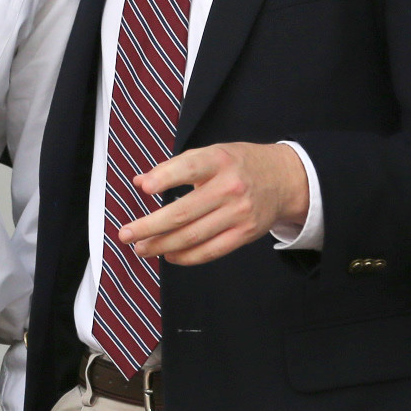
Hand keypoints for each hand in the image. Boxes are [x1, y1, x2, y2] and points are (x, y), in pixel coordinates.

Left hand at [116, 142, 308, 266]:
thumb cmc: (239, 165)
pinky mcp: (245, 234)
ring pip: (193, 236)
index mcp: (219, 160)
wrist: (283, 179)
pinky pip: (211, 251)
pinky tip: (168, 255)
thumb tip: (140, 181)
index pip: (189, 167)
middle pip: (184, 212)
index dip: (165, 177)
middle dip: (150, 226)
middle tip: (127, 234)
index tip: (144, 188)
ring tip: (141, 248)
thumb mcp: (212, 154)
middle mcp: (230, 187)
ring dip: (162, 245)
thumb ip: (175, 166)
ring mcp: (240, 213)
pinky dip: (186, 257)